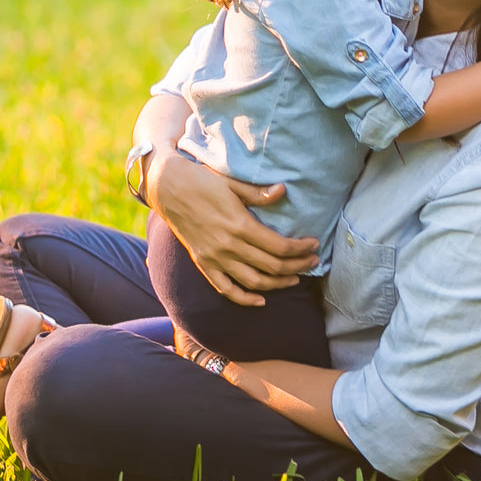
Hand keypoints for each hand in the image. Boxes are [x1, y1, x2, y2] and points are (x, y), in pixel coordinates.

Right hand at [148, 151, 318, 306]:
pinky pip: (226, 289)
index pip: (279, 246)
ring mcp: (214, 258)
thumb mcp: (232, 183)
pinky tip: (261, 299)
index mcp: (239, 225)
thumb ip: (258, 193)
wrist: (167, 188)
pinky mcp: (203, 264)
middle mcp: (228, 246)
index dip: (300, 249)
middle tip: (313, 262)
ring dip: (278, 284)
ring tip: (295, 279)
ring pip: (253, 282)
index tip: (314, 245)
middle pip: (271, 266)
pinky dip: (245, 298)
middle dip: (297, 266)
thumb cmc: (202, 180)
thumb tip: (283, 191)